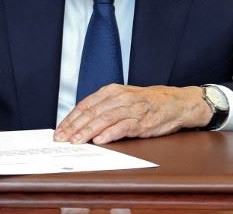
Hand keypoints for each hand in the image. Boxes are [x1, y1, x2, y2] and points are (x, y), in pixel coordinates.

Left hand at [53, 84, 210, 144]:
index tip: (59, 130)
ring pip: (104, 119)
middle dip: (73, 127)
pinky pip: (122, 127)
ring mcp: (130, 109)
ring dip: (88, 131)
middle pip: (91, 112)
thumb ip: (103, 108)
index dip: (70, 118)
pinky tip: (99, 140)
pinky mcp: (141, 121)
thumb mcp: (122, 99)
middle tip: (61, 138)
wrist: (173, 103)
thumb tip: (80, 123)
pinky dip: (109, 134)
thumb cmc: (145, 103)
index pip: (84, 105)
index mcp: (111, 91)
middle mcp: (119, 97)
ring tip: (76, 141)